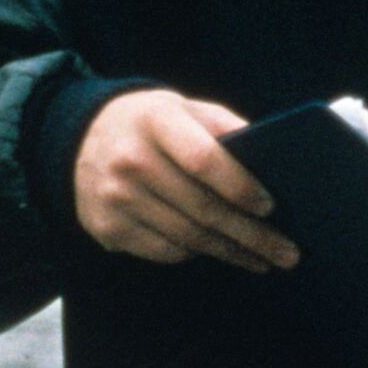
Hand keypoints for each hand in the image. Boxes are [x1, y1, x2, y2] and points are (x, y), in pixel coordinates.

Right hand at [71, 89, 298, 272]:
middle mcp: (130, 159)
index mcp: (156, 121)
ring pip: (186, 237)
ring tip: (262, 259)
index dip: (240, 186)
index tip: (270, 207)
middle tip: (286, 252)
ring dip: (230, 252)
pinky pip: (164, 251)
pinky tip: (218, 250)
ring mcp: (114, 197)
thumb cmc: (154, 124)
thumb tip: (272, 164)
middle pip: (201, 208)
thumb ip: (225, 128)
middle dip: (251, 234)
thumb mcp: (185, 109)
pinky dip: (196, 253)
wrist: (81, 137)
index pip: (204, 159)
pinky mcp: (106, 227)